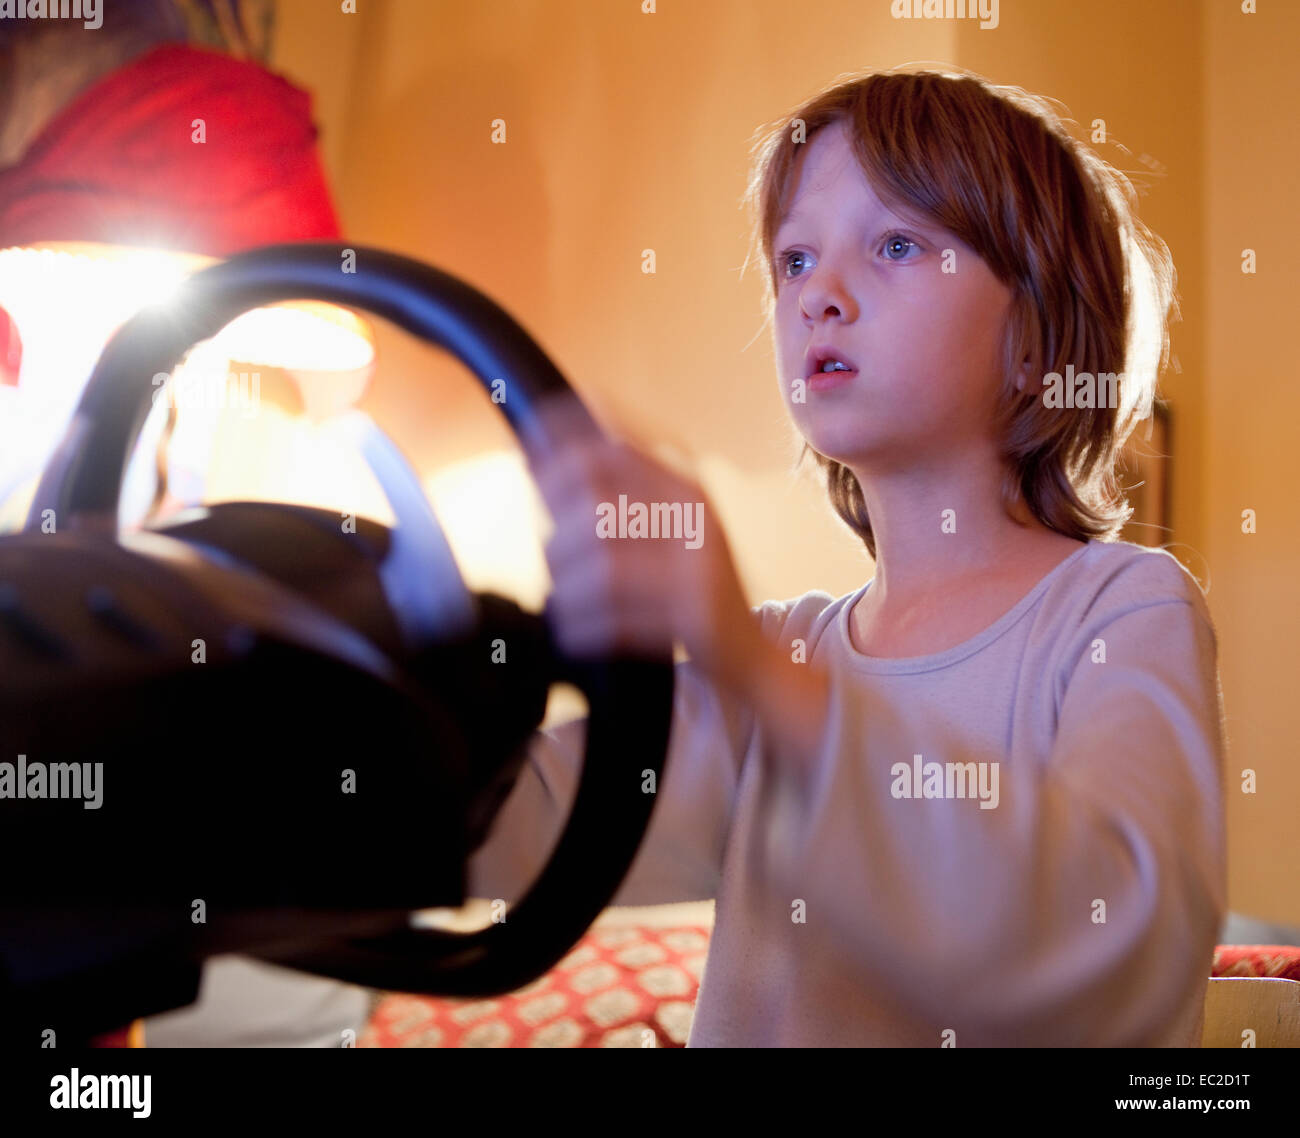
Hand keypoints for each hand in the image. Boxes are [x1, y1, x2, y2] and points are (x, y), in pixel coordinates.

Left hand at [526, 392, 762, 698]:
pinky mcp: (696, 617)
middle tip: (551, 558)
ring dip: (569, 587)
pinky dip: (586, 626)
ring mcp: (699, 570)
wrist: (749, 653)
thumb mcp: (667, 529)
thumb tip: (538, 462)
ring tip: (562, 600)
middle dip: (559, 538)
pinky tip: (574, 631)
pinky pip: (620, 618)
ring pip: (606, 568)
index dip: (564, 453)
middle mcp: (697, 522)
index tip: (530, 461)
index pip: (617, 451)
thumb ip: (616, 497)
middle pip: (601, 513)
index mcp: (687, 491)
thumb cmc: (692, 588)